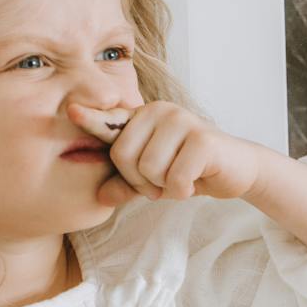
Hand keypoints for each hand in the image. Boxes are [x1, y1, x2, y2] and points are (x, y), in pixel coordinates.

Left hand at [68, 99, 265, 209]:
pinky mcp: (202, 138)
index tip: (71, 110)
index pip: (110, 120)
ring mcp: (182, 121)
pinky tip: (196, 180)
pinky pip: (174, 178)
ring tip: (182, 178)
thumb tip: (100, 196)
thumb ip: (126, 184)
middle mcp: (160, 111)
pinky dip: (183, 190)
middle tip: (163, 181)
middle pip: (124, 156)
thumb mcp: (153, 180)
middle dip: (141, 181)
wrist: (236, 170)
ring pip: (149, 169)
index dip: (90, 118)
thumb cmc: (190, 170)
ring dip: (165, 187)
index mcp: (143, 118)